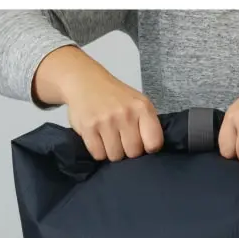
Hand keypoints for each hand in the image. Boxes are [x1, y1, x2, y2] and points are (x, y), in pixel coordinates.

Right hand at [33, 45, 163, 161]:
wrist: (84, 80)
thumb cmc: (115, 96)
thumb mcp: (138, 103)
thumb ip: (147, 124)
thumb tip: (150, 151)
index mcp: (142, 108)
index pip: (154, 143)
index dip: (148, 148)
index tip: (142, 143)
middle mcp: (125, 114)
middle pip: (133, 153)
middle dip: (128, 151)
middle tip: (122, 139)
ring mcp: (106, 121)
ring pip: (115, 156)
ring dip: (112, 152)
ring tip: (109, 138)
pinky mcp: (88, 128)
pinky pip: (98, 155)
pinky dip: (98, 151)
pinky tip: (98, 138)